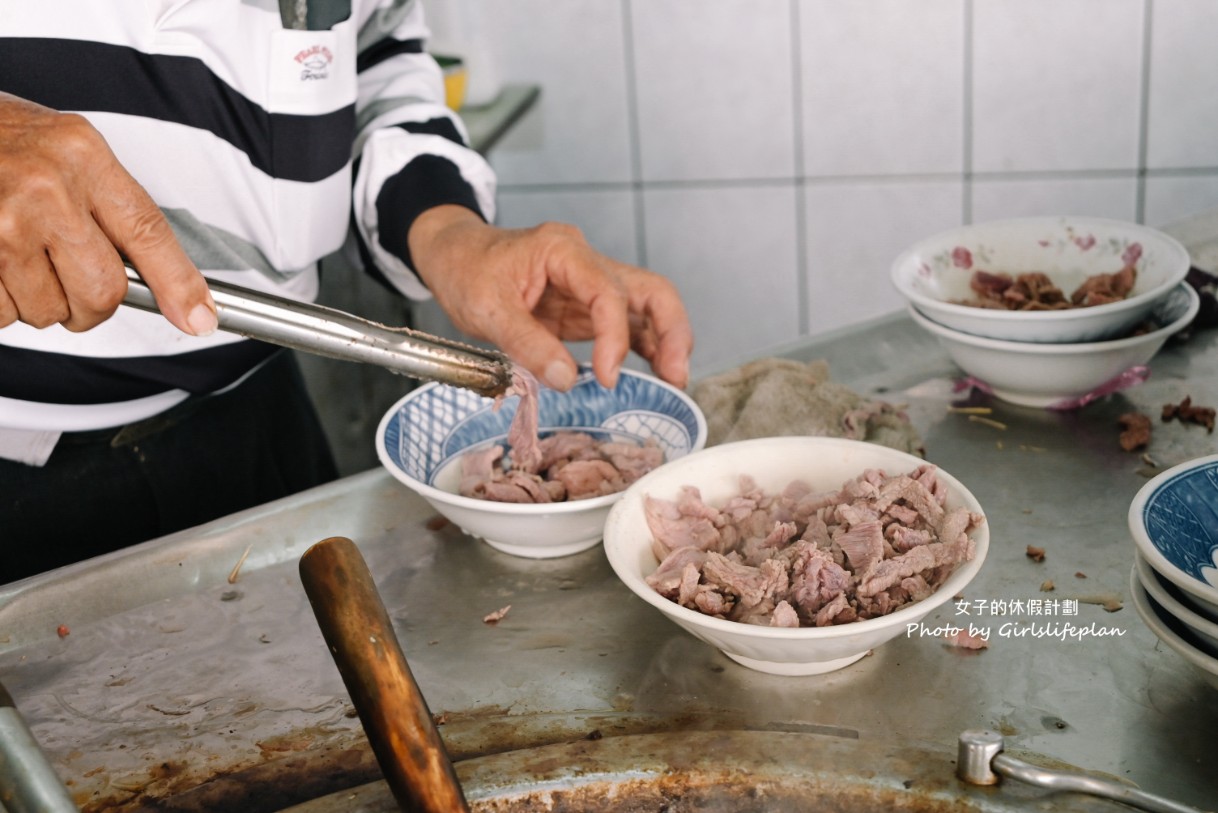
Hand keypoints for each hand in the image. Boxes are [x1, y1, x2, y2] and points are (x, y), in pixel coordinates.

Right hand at [0, 93, 215, 333]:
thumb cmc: (1, 140)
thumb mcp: (67, 151)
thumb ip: (114, 207)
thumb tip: (170, 287)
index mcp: (83, 157)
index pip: (148, 234)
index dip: (179, 285)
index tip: (198, 318)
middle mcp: (46, 189)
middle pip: (102, 292)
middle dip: (89, 305)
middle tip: (67, 279)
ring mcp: (2, 222)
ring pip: (47, 310)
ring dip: (36, 303)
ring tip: (16, 257)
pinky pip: (1, 313)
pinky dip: (0, 304)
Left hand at [408, 206, 692, 391]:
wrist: (453, 256)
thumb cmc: (466, 270)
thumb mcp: (486, 309)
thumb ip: (527, 343)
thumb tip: (567, 380)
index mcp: (563, 251)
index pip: (609, 291)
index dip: (615, 337)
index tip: (607, 376)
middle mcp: (586, 263)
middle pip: (651, 290)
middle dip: (671, 332)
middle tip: (675, 376)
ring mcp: (590, 286)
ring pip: (647, 307)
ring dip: (666, 342)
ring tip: (673, 381)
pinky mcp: (586, 309)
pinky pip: (627, 325)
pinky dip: (644, 349)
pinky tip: (653, 375)